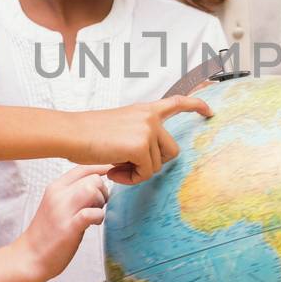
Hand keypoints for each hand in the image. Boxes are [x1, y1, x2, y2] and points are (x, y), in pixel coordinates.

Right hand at [13, 165, 110, 281]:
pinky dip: (99, 217)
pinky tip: (93, 224)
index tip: (110, 176)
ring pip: (92, 190)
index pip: (82, 167)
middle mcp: (58, 195)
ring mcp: (62, 211)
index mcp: (55, 187)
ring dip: (101, 202)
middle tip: (99, 206)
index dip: (100, 168)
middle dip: (103, 191)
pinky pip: (91, 213)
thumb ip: (73, 193)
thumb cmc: (47, 232)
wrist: (30, 257)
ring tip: (96, 214)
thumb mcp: (57, 204)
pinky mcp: (69, 228)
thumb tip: (98, 184)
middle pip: (92, 178)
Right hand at [76, 96, 211, 183]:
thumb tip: (148, 159)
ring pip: (157, 166)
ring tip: (115, 166)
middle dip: (154, 164)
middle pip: (172, 151)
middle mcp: (150, 118)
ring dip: (137, 173)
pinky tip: (113, 171)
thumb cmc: (88, 135)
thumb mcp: (119, 128)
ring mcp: (147, 130)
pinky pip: (146, 173)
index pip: (177, 103)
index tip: (210, 111)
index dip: (196, 106)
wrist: (70, 133)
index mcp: (145, 111)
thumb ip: (138, 138)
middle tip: (127, 167)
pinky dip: (131, 179)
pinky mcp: (141, 145)